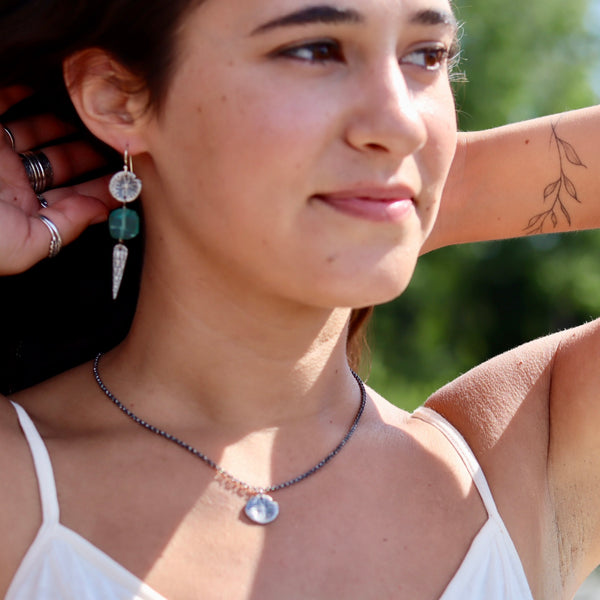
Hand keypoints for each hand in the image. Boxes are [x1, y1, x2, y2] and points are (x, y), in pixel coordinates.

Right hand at [0, 86, 116, 274]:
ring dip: (66, 122)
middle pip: (62, 162)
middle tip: (121, 141)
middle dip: (92, 153)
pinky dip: (24, 94)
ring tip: (96, 116)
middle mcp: (11, 182)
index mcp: (24, 212)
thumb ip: (63, 229)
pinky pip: (4, 102)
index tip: (132, 178)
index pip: (74, 199)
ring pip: (38, 130)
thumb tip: (99, 212)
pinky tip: (50, 91)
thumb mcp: (24, 245)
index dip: (104, 188)